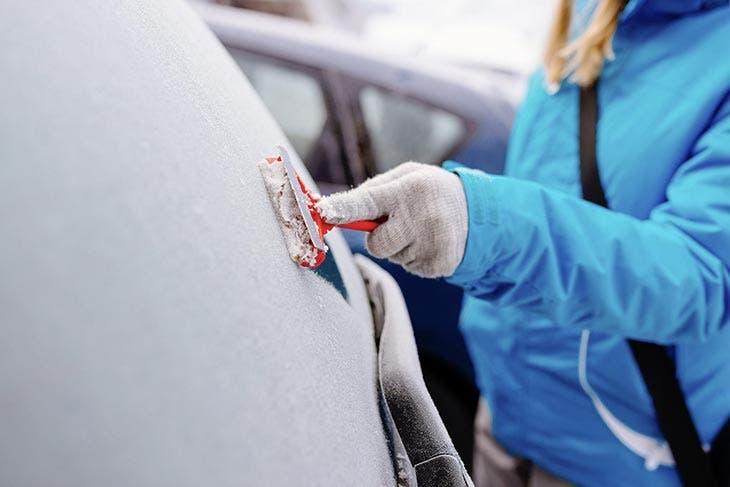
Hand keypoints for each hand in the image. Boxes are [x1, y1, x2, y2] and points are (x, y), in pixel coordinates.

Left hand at [316, 162, 467, 277]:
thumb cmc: (427, 191)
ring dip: (401, 246)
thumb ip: (371, 192)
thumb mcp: (404, 177)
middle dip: (381, 236)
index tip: (324, 211)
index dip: (343, 209)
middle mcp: (421, 217)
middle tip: (401, 221)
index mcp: (408, 189)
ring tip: (421, 229)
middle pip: (376, 244)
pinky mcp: (440, 265)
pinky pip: (409, 268)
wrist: (477, 209)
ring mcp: (433, 244)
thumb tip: (332, 210)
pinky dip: (415, 257)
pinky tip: (430, 242)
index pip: (368, 201)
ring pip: (393, 258)